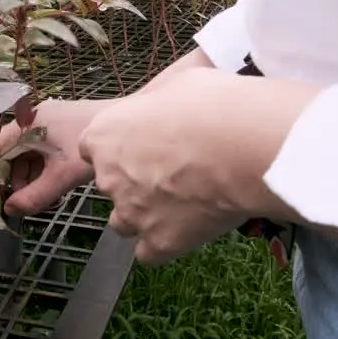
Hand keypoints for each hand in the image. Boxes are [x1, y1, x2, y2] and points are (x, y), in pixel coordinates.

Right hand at [0, 98, 115, 216]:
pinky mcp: (60, 130)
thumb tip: (10, 211)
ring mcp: (47, 124)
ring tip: (40, 199)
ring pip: (25, 155)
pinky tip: (52, 187)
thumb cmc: (94, 148)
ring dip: (27, 178)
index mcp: (27, 124)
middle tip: (20, 204)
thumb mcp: (62, 175)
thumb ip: (35, 195)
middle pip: (8, 152)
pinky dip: (41, 170)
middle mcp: (33, 120)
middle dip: (11, 179)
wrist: (132, 127)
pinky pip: (40, 152)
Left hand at [78, 68, 320, 262]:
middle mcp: (108, 177)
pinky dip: (164, 243)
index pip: (92, 148)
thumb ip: (157, 106)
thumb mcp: (176, 85)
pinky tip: (188, 229)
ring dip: (143, 215)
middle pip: (109, 184)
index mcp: (104, 134)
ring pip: (123, 222)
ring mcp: (132, 213)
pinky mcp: (159, 242)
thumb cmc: (213, 106)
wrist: (245, 146)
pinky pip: (150, 252)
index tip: (144, 145)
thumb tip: (167, 111)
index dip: (119, 148)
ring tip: (180, 203)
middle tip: (173, 171)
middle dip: (133, 181)